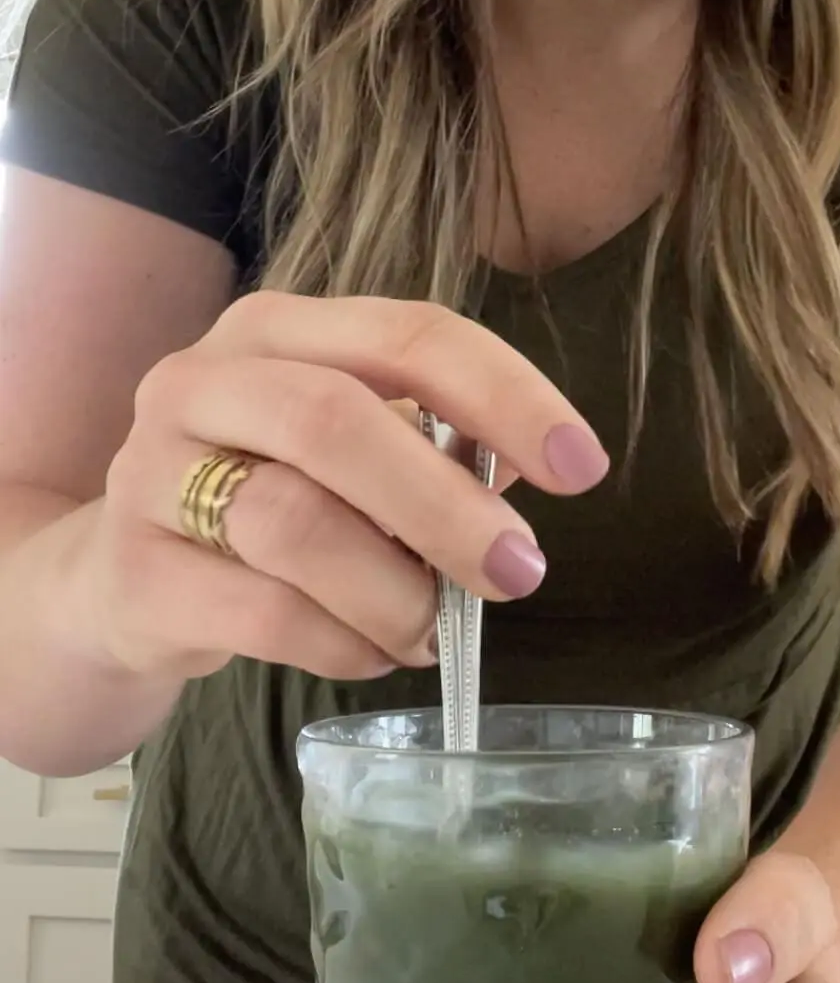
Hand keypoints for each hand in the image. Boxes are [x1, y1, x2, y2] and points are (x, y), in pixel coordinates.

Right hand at [73, 292, 607, 681]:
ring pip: (295, 525)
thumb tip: (521, 478)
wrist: (114, 580)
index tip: (583, 467)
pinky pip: (265, 615)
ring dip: (394, 592)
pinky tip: (374, 653)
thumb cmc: (262, 502)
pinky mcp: (136, 574)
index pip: (407, 334)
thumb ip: (427, 449)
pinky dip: (345, 645)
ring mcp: (152, 474)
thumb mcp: (344, 456)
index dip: (506, 396)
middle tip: (519, 571)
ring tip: (433, 631)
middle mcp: (202, 380)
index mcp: (276, 330)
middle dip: (447, 506)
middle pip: (336, 420)